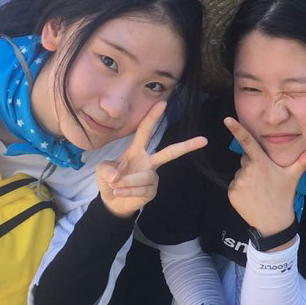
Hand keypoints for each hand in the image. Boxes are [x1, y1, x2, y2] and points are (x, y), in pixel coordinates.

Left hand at [95, 100, 207, 217]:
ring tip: (115, 186)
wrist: (112, 202)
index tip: (162, 103)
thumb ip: (107, 170)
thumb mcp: (102, 170)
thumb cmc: (110, 180)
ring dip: (127, 182)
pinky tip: (120, 192)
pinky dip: (128, 191)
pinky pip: (142, 190)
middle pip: (169, 152)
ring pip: (144, 177)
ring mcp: (152, 176)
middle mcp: (149, 161)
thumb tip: (117, 176)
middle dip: (186, 146)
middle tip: (203, 140)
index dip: (152, 117)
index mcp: (137, 150)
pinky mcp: (152, 190)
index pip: (145, 131)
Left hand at [223, 117, 305, 239]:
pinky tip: (251, 196)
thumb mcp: (293, 177)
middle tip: (265, 177)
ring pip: (240, 172)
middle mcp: (247, 170)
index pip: (247, 142)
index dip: (237, 130)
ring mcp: (238, 182)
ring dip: (247, 177)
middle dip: (253, 163)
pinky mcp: (232, 193)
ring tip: (259, 189)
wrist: (273, 222)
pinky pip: (234, 184)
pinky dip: (240, 188)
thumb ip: (303, 161)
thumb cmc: (284, 196)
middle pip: (245, 158)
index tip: (227, 120)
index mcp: (261, 163)